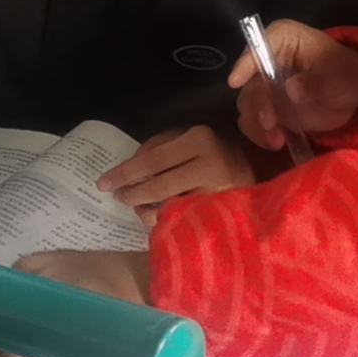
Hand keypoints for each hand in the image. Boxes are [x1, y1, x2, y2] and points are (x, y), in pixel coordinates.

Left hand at [97, 126, 255, 225]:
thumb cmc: (213, 149)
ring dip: (146, 210)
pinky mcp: (220, 213)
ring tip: (139, 206)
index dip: (124, 174)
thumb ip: (157, 146)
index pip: (152, 160)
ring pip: (169, 208)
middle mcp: (210, 165)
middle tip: (119, 197)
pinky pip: (182, 220)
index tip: (102, 184)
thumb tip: (129, 169)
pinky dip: (165, 219)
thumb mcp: (185, 136)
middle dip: (132, 195)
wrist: (254, 167)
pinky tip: (159, 214)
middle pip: (158, 187)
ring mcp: (217, 192)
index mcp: (199, 140)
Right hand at [226, 20, 357, 150]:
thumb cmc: (346, 75)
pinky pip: (253, 121)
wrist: (352, 97)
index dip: (245, 64)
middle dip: (257, 104)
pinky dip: (260, 134)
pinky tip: (276, 143)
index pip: (257, 46)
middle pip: (250, 81)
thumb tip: (292, 90)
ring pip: (248, 104)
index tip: (235, 82)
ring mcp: (264, 86)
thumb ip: (316, 83)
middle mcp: (266, 60)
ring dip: (257, 123)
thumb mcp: (338, 77)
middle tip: (270, 123)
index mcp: (282, 39)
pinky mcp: (266, 108)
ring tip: (277, 140)